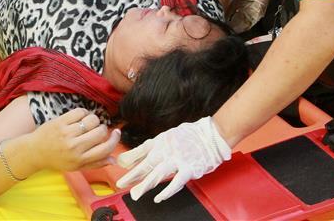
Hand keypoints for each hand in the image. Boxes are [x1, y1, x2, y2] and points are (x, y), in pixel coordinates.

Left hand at [31, 108, 120, 171]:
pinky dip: (84, 113)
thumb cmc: (57, 159)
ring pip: (92, 120)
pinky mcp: (60, 122)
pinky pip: (80, 112)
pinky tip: (80, 117)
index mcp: (80, 159)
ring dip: (94, 120)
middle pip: (101, 132)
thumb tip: (114, 160)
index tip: (116, 134)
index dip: (114, 140)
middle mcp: (74, 147)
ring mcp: (67, 133)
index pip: (105, 149)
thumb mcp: (76, 167)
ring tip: (88, 123)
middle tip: (97, 130)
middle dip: (103, 129)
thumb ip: (96, 163)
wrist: (35, 152)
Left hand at [116, 117, 230, 202]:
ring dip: (145, 184)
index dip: (130, 157)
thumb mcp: (171, 135)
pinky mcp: (189, 169)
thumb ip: (157, 144)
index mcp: (162, 140)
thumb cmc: (193, 135)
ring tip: (136, 194)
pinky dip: (167, 191)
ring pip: (158, 173)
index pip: (142, 149)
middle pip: (146, 164)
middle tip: (121, 184)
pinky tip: (159, 197)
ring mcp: (178, 160)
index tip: (120, 164)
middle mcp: (167, 150)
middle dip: (132, 175)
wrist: (214, 134)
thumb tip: (143, 151)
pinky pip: (176, 182)